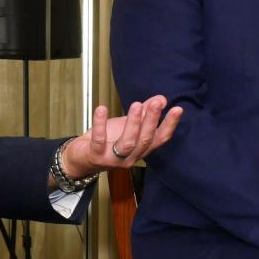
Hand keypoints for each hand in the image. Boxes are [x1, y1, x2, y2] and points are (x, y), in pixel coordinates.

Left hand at [59, 96, 182, 178]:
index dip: (169, 125)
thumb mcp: (127, 125)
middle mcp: (131, 157)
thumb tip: (161, 99)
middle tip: (157, 103)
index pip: (159, 139)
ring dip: (133, 123)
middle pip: (144, 140)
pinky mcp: (96, 156)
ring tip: (136, 105)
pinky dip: (100, 124)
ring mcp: (113, 159)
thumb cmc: (108, 140)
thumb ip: (145, 113)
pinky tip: (101, 109)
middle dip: (151, 121)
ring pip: (128, 143)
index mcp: (140, 149)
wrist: (81, 157)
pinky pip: (100, 140)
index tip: (178, 109)